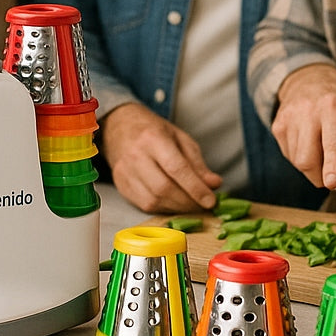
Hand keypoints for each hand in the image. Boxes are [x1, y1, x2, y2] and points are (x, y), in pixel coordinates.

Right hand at [100, 102, 222, 213]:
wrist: (120, 127)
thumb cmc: (154, 131)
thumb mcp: (180, 139)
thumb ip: (197, 163)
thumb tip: (214, 185)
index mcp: (153, 138)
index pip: (176, 168)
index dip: (195, 188)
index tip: (211, 200)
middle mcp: (136, 155)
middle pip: (164, 188)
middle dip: (188, 202)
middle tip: (204, 204)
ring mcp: (125, 172)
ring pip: (154, 200)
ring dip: (177, 207)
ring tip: (191, 203)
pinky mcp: (120, 185)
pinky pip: (144, 205)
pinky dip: (163, 208)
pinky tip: (173, 202)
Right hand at [270, 63, 335, 189]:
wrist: (310, 78)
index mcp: (333, 107)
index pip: (331, 142)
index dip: (333, 166)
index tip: (333, 183)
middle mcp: (307, 111)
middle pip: (307, 159)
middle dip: (320, 176)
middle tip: (332, 175)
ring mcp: (288, 118)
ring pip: (297, 161)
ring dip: (312, 166)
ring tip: (320, 148)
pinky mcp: (277, 126)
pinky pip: (289, 155)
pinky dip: (301, 157)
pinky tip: (308, 142)